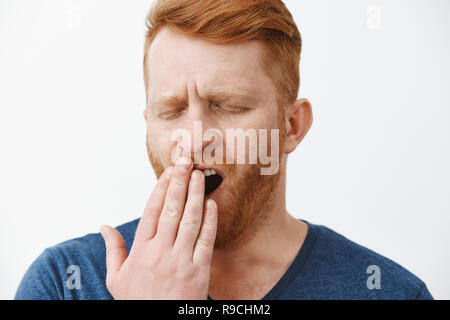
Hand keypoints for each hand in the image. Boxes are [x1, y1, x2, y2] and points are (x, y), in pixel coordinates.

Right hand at [100, 157, 217, 298]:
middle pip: (171, 209)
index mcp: (140, 250)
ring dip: (195, 195)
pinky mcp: (199, 271)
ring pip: (190, 220)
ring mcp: (181, 260)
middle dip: (179, 183)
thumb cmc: (138, 301)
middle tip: (185, 162)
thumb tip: (104, 226)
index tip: (168, 172)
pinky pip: (206, 240)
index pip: (151, 211)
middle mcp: (160, 251)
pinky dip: (210, 220)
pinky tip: (211, 203)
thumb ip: (112, 250)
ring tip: (199, 175)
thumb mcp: (116, 278)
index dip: (161, 188)